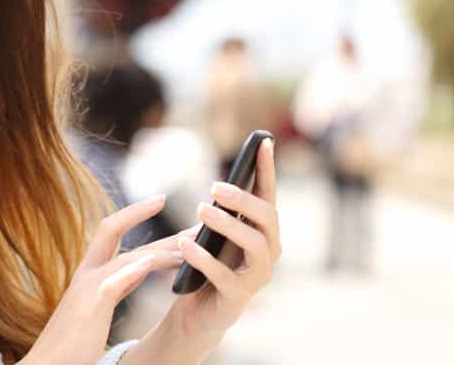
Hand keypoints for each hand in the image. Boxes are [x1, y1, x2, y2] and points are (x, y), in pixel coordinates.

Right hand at [20, 194, 201, 364]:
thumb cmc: (70, 350)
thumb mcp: (95, 312)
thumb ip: (112, 291)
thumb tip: (135, 275)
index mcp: (87, 278)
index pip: (112, 235)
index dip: (134, 216)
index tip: (157, 201)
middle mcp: (85, 276)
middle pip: (112, 230)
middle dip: (142, 213)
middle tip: (179, 212)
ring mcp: (86, 290)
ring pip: (126, 256)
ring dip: (160, 248)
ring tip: (189, 244)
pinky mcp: (90, 307)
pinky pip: (114, 283)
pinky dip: (135, 269)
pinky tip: (155, 261)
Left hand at [139, 138, 281, 360]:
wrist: (196, 312)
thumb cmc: (207, 265)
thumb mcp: (214, 234)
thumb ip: (223, 213)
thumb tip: (222, 186)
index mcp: (262, 231)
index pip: (268, 194)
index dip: (267, 168)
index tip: (262, 140)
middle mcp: (268, 252)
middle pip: (268, 218)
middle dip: (243, 199)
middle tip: (214, 186)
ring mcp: (257, 277)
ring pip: (254, 245)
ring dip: (228, 225)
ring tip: (201, 211)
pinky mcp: (238, 299)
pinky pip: (225, 275)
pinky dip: (204, 258)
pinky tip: (184, 245)